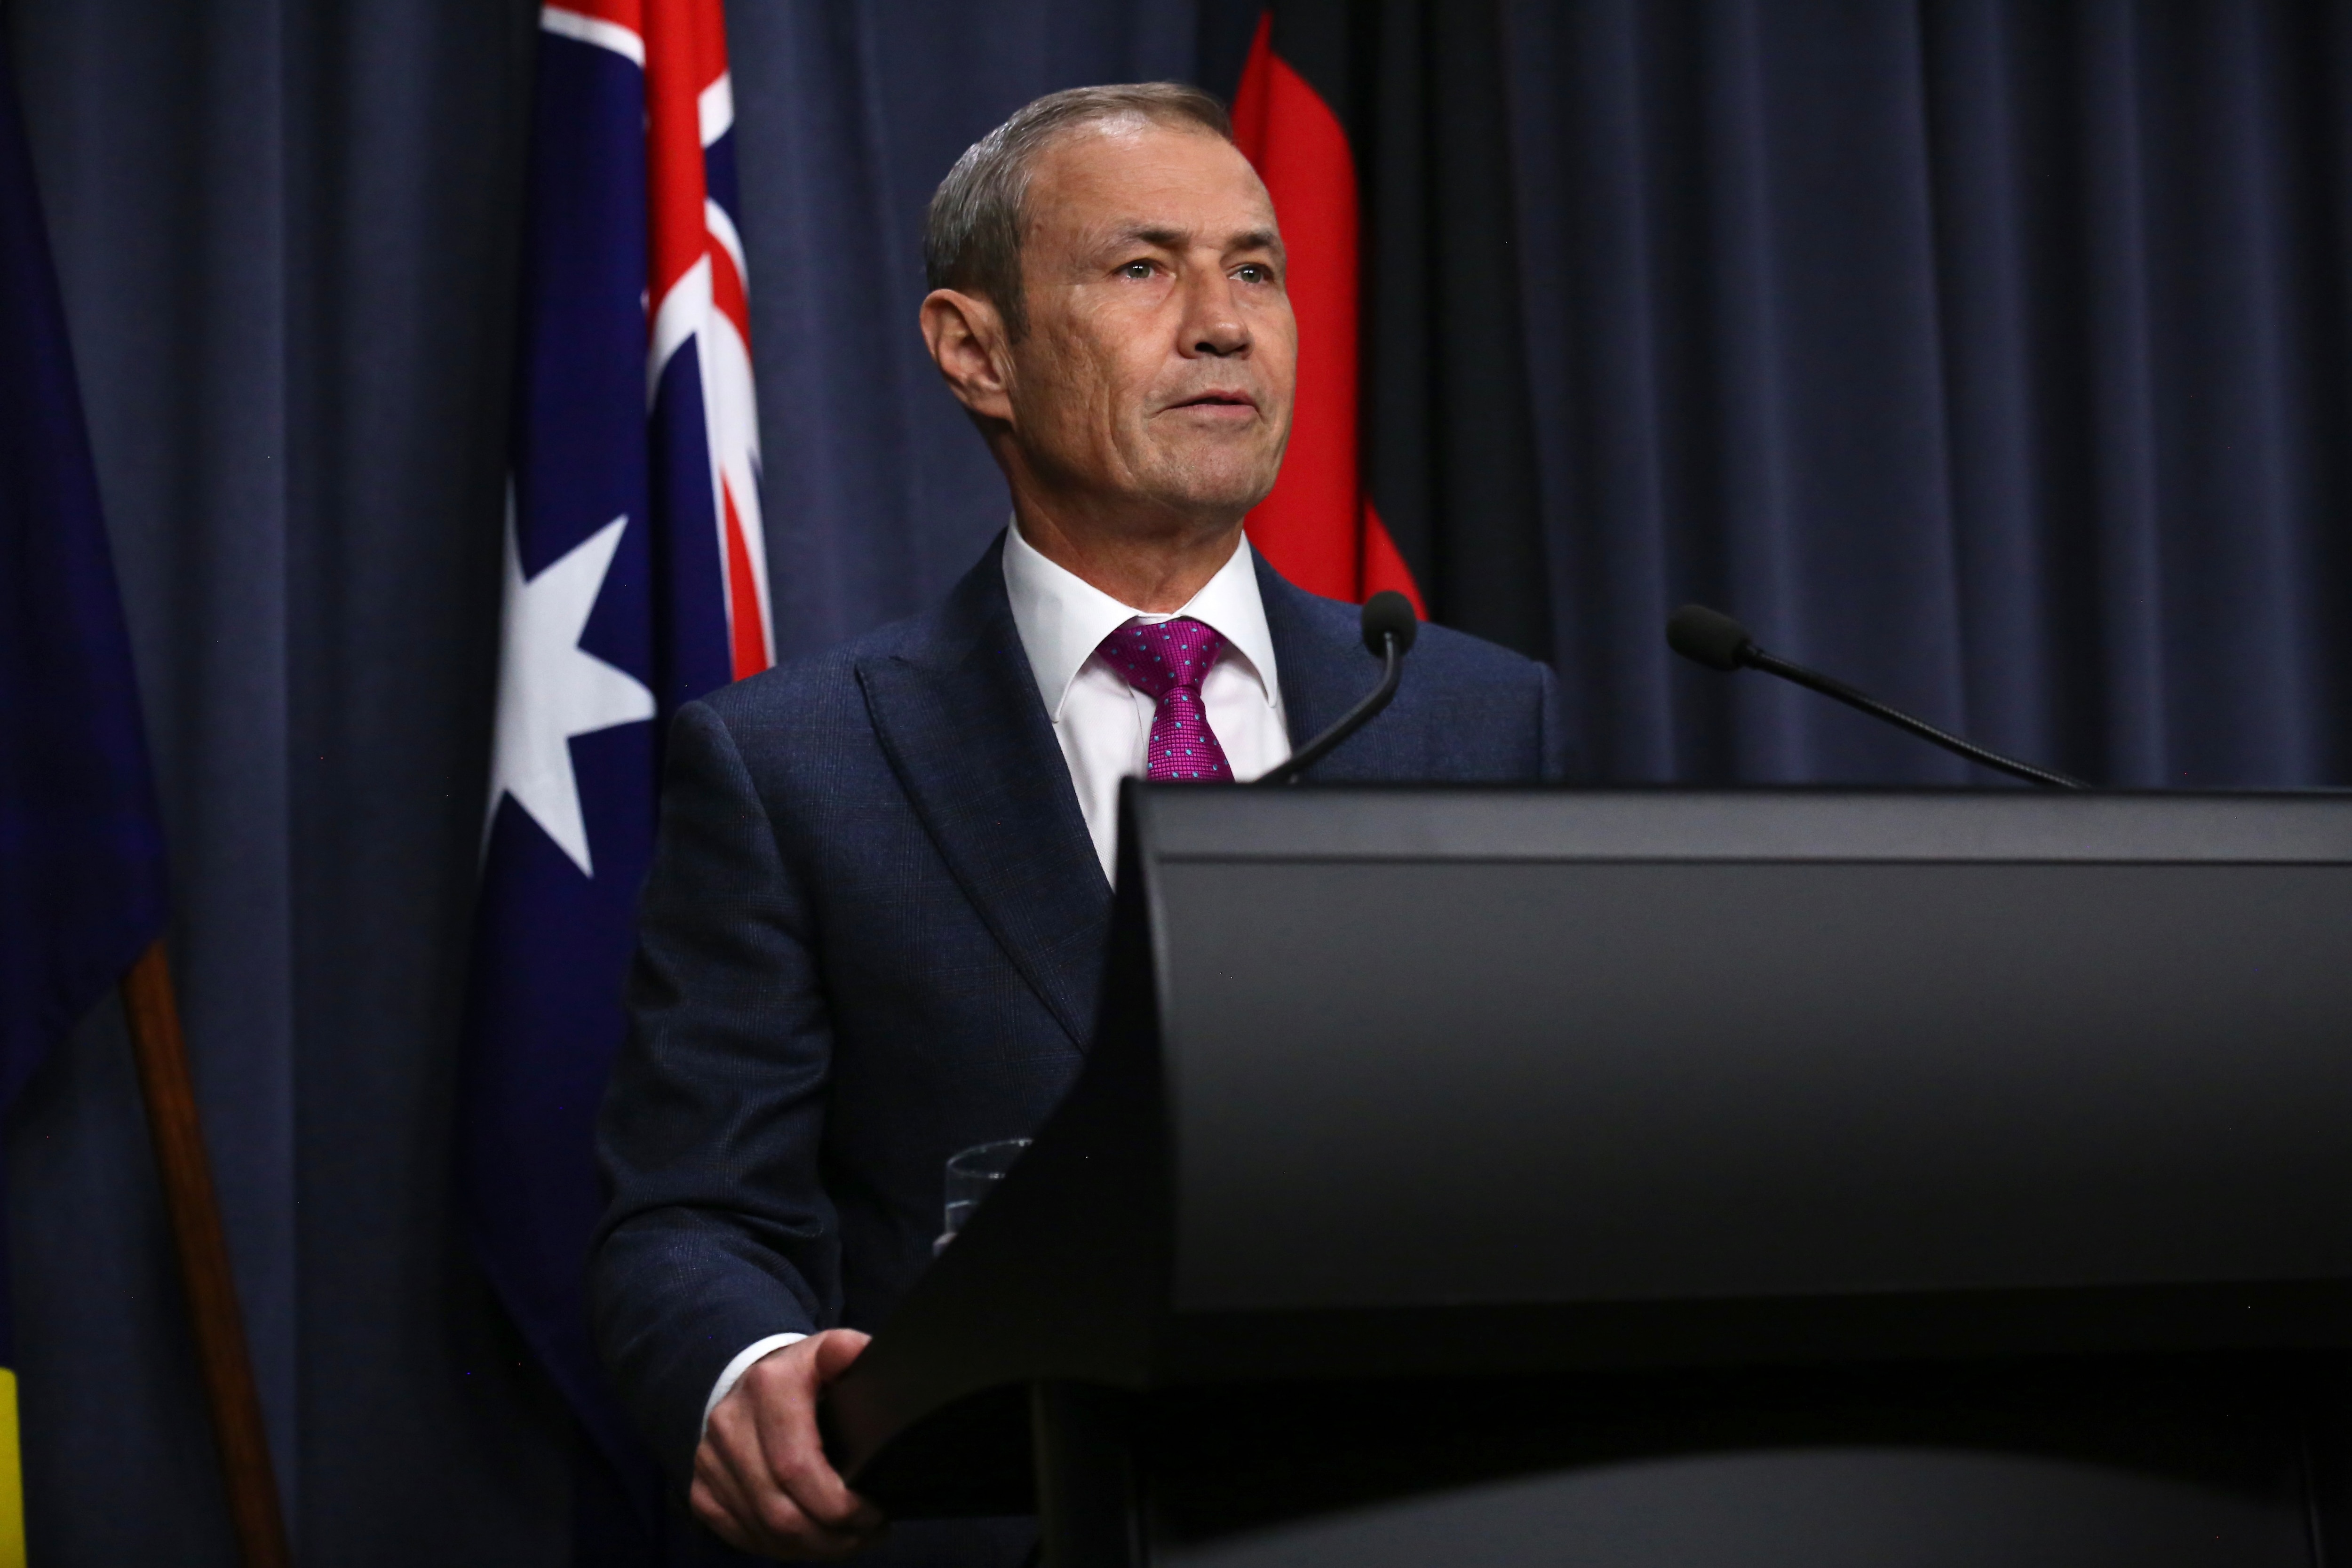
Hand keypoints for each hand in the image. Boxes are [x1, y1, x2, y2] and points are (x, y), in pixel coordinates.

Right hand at [691, 1329, 887, 1558]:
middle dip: (831, 1536)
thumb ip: (848, 1352)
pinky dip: (780, 1548)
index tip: (873, 1513)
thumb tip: (855, 1353)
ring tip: (848, 1540)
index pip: (797, 1467)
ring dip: (811, 1547)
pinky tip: (812, 1541)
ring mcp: (710, 1459)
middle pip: (780, 1510)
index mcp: (769, 1387)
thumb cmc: (803, 1375)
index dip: (837, 1504)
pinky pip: (741, 1536)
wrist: (750, 1379)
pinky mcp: (701, 1487)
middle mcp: (730, 1423)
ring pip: (763, 1529)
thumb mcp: (829, 1353)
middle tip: (866, 1534)